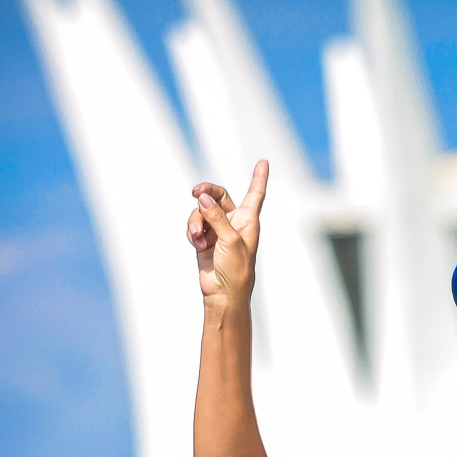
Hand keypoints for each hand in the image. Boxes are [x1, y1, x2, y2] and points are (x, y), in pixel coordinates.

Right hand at [186, 160, 268, 305]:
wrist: (223, 293)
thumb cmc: (236, 270)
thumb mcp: (230, 240)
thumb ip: (216, 216)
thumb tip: (202, 198)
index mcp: (249, 220)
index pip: (255, 194)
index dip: (259, 178)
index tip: (264, 163)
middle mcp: (234, 222)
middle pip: (218, 195)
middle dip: (206, 192)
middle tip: (195, 193)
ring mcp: (218, 230)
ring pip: (201, 212)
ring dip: (196, 222)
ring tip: (198, 237)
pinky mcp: (205, 239)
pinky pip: (194, 226)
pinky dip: (193, 233)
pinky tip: (197, 245)